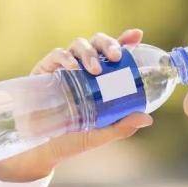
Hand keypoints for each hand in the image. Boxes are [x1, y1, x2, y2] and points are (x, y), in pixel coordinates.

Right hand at [0, 29, 154, 181]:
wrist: (39, 151)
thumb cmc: (70, 140)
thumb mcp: (98, 135)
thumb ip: (121, 127)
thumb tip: (148, 118)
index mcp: (98, 78)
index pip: (112, 53)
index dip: (124, 40)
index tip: (136, 36)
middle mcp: (81, 68)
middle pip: (96, 43)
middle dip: (108, 44)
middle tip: (116, 57)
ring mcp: (62, 67)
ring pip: (78, 45)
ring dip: (89, 52)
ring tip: (95, 69)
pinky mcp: (43, 70)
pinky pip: (56, 55)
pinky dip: (65, 57)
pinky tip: (72, 67)